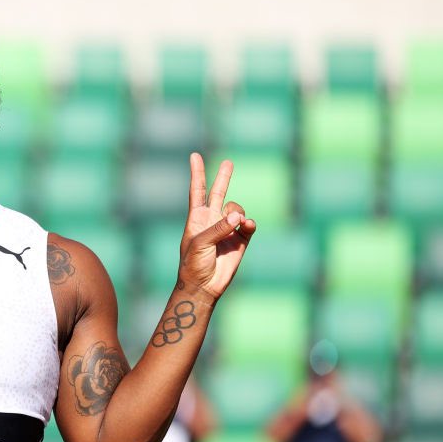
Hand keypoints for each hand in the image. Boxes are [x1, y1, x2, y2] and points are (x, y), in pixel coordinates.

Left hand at [178, 153, 255, 301]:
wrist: (204, 286)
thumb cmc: (193, 264)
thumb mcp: (200, 243)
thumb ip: (218, 227)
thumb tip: (238, 216)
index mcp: (197, 218)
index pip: (197, 191)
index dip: (197, 173)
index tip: (194, 156)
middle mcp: (212, 221)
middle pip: (218, 193)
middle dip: (223, 178)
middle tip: (228, 162)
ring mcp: (227, 229)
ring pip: (236, 209)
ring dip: (237, 212)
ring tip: (236, 223)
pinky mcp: (240, 240)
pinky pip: (248, 225)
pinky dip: (249, 223)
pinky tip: (246, 225)